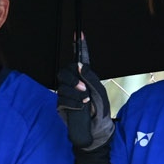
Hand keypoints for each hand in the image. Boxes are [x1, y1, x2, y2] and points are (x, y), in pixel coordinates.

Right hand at [58, 36, 113, 153]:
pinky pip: (62, 99)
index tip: (79, 33)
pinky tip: (82, 106)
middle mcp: (74, 83)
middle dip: (73, 79)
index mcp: (85, 77)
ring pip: (62, 85)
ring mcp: (67, 94)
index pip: (80, 59)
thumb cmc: (101, 110)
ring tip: (86, 100)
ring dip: (75, 92)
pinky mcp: (61, 105)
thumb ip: (90, 78)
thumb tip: (79, 65)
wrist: (97, 130)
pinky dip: (73, 102)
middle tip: (84, 88)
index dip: (79, 45)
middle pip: (64, 71)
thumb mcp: (100, 92)